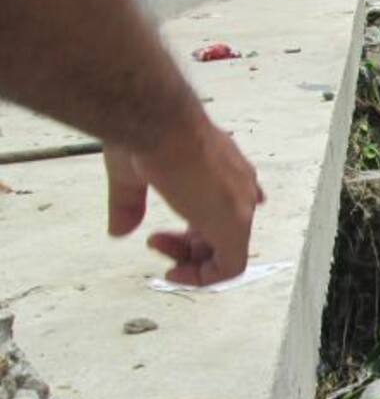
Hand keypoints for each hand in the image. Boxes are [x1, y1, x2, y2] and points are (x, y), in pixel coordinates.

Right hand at [105, 114, 263, 285]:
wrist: (159, 122)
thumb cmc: (150, 132)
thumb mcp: (133, 171)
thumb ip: (130, 204)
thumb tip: (119, 231)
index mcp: (223, 168)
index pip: (225, 207)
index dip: (195, 229)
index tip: (161, 233)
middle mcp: (239, 187)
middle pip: (223, 232)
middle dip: (187, 245)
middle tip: (155, 241)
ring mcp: (240, 206)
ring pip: (228, 251)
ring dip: (191, 261)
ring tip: (158, 249)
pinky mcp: (234, 224)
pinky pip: (231, 266)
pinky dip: (204, 277)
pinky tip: (175, 272)